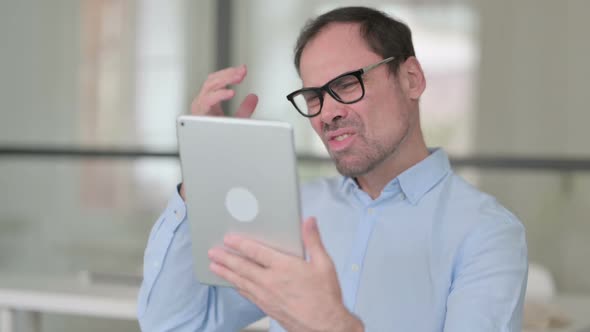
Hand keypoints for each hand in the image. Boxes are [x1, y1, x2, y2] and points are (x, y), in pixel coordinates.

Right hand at [179, 65, 258, 199]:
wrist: (209, 165)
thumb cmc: (220, 144)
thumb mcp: (235, 123)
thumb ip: (244, 110)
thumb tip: (254, 96)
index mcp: (208, 103)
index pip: (217, 82)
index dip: (229, 74)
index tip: (244, 69)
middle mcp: (201, 104)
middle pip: (212, 81)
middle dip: (228, 74)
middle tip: (243, 71)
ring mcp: (198, 110)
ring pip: (208, 87)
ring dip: (224, 80)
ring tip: (238, 77)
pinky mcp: (197, 119)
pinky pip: (206, 102)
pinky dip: (218, 96)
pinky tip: (231, 93)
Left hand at [208, 218, 363, 331]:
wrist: (324, 326)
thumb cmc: (325, 296)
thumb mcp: (324, 264)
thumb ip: (313, 241)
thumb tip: (309, 221)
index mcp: (284, 267)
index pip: (256, 252)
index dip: (240, 244)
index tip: (228, 239)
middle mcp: (271, 281)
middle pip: (243, 267)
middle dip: (226, 258)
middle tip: (212, 252)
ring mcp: (266, 296)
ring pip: (241, 282)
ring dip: (226, 273)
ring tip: (214, 267)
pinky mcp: (267, 308)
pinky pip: (247, 295)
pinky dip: (238, 288)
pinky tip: (234, 285)